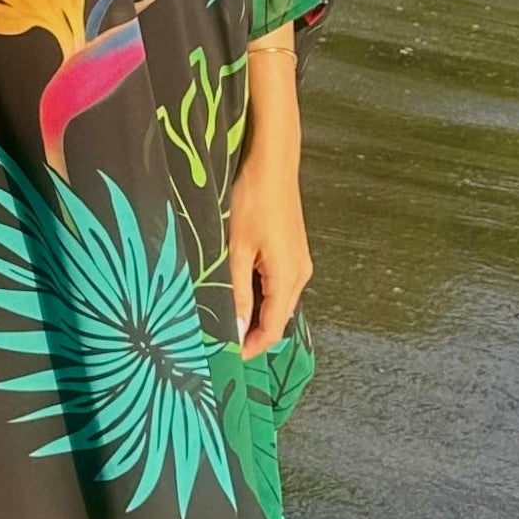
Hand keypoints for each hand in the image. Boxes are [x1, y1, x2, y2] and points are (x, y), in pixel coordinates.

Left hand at [228, 142, 311, 360]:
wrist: (272, 161)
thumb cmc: (252, 200)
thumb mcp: (236, 249)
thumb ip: (236, 292)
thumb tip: (236, 331)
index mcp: (288, 277)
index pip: (272, 329)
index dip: (250, 347)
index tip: (225, 357)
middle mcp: (300, 274)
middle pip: (277, 318)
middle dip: (251, 333)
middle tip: (218, 341)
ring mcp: (299, 261)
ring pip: (277, 302)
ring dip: (254, 314)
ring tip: (223, 320)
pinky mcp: (293, 250)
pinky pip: (277, 285)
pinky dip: (260, 296)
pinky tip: (237, 293)